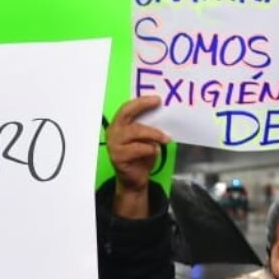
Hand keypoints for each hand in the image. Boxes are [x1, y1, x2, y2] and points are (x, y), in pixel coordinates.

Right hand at [108, 96, 169, 218]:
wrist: (135, 180)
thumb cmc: (141, 156)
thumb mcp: (146, 138)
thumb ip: (149, 126)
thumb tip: (162, 112)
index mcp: (118, 125)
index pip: (127, 108)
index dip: (141, 101)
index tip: (157, 99)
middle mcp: (113, 132)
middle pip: (127, 114)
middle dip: (143, 107)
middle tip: (159, 105)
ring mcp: (113, 144)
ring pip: (135, 131)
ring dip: (153, 133)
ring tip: (166, 139)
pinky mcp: (117, 157)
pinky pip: (137, 148)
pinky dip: (150, 148)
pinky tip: (155, 151)